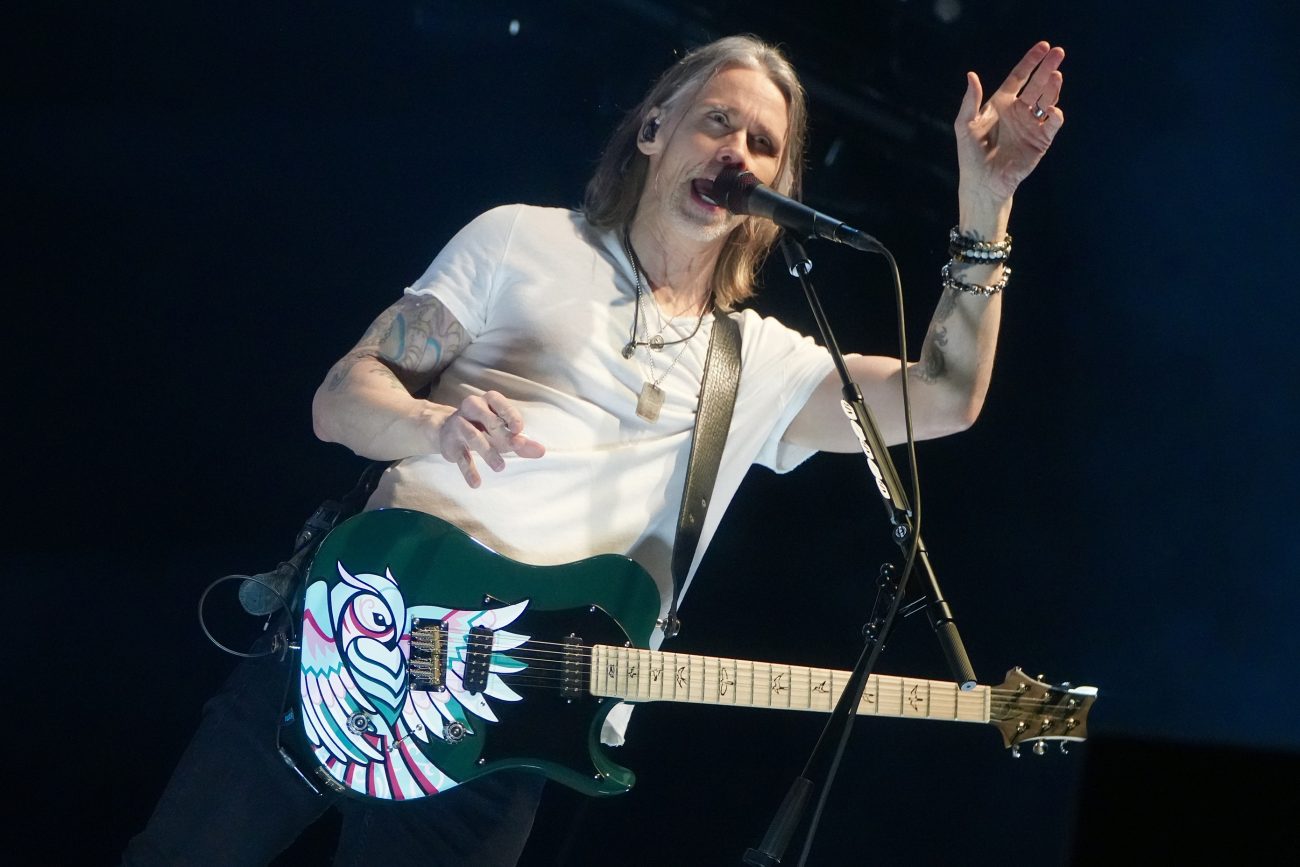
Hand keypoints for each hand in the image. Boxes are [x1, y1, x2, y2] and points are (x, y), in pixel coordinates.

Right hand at [436, 391, 545, 487]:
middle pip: (489, 421)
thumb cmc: (482, 429)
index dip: (510, 415)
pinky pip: (461, 457)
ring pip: (474, 437)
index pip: (500, 403)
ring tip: (500, 467)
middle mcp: (471, 408)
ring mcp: (459, 425)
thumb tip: (542, 451)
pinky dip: (469, 471)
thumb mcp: (502, 433)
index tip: (520, 429)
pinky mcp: (450, 444)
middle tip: (517, 447)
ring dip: (488, 452)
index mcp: (487, 401)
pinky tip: (476, 483)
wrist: (445, 431)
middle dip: (504, 434)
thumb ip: (521, 442)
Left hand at [955, 41, 1065, 203]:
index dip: (1030, 62)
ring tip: (1056, 75)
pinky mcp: (1040, 142)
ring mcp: (1031, 125)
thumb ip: (970, 101)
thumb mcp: (964, 125)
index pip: (1019, 77)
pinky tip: (1053, 109)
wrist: (982, 183)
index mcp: (1002, 104)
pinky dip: (1055, 116)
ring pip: (1047, 101)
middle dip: (1047, 68)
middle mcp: (1019, 111)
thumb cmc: (970, 156)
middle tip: (1059, 52)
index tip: (1043, 47)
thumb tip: (971, 75)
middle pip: (1037, 84)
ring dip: (1052, 88)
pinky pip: (1051, 125)